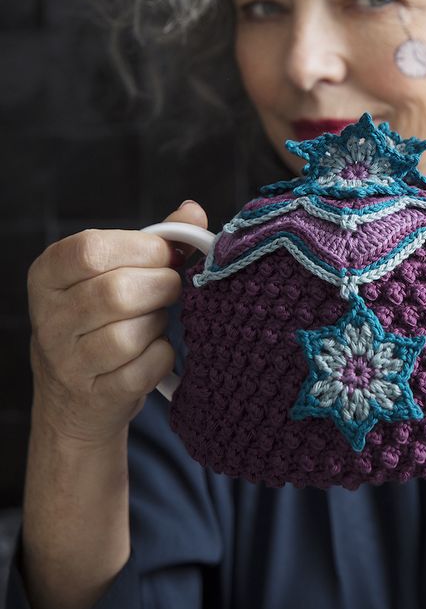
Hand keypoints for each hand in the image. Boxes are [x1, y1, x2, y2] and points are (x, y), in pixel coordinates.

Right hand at [27, 200, 207, 446]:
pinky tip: (154, 351)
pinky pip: (144, 368)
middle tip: (171, 288)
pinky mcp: (94, 395)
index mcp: (48, 274)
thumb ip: (153, 241)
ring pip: (129, 335)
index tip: (167, 255)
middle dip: (161, 286)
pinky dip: (162, 357)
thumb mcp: (112, 272)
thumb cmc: (102, 319)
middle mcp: (48, 318)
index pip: (90, 250)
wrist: (76, 396)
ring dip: (159, 324)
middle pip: (116, 292)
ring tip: (155, 321)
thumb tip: (193, 213)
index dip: (142, 249)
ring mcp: (67, 361)